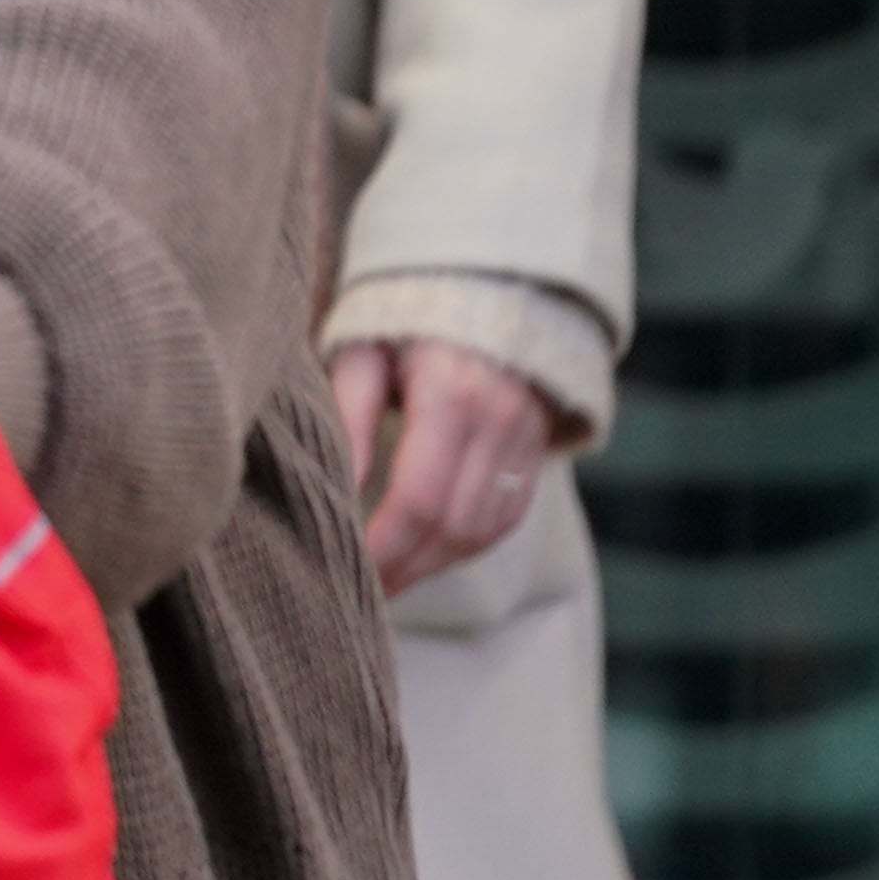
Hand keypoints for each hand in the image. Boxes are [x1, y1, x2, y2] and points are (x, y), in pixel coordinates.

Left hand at [333, 337, 555, 592]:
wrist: (489, 286)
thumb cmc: (404, 319)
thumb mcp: (363, 351)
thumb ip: (350, 415)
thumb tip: (341, 488)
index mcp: (452, 394)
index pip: (419, 498)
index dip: (385, 546)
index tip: (350, 572)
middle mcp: (500, 421)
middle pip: (453, 523)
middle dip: (407, 566)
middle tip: (363, 593)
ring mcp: (527, 439)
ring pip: (484, 528)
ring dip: (435, 564)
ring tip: (389, 582)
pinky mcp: (537, 451)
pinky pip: (506, 517)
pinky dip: (467, 545)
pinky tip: (428, 556)